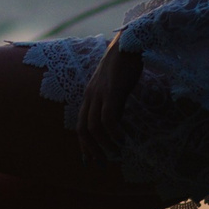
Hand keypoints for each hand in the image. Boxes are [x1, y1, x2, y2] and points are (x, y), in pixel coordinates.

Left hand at [77, 42, 143, 168]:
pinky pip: (108, 118)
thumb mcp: (114, 86)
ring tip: (117, 153)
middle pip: (83, 130)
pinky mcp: (111, 92)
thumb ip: (112, 102)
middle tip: (102, 164)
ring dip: (105, 144)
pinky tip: (123, 140)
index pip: (80, 125)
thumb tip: (116, 120)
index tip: (90, 160)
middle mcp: (90, 96)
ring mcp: (99, 94)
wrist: (128, 44)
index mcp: (89, 95)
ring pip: (94, 127)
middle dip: (91, 150)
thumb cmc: (124, 64)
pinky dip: (114, 133)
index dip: (84, 145)